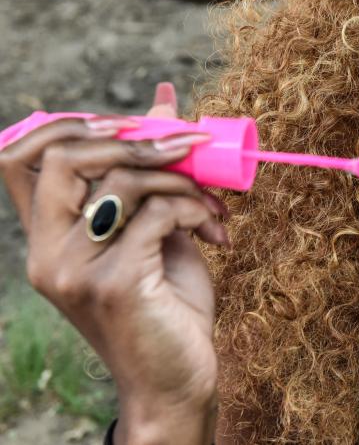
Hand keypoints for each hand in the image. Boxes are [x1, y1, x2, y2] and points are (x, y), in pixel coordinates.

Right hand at [0, 83, 227, 442]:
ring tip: (214, 207)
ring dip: (183, 181)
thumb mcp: (159, 229)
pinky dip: (194, 211)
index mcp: (50, 237)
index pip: (20, 159)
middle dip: (138, 139)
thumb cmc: (169, 304)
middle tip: (191, 146)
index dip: (67, 125)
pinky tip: (216, 233)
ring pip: (122, 180)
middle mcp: (48, 252)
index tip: (130, 122)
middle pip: (66, 157)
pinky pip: (156, 215)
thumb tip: (165, 100)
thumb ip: (153, 173)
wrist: (178, 379)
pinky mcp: (112, 284)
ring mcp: (75, 269)